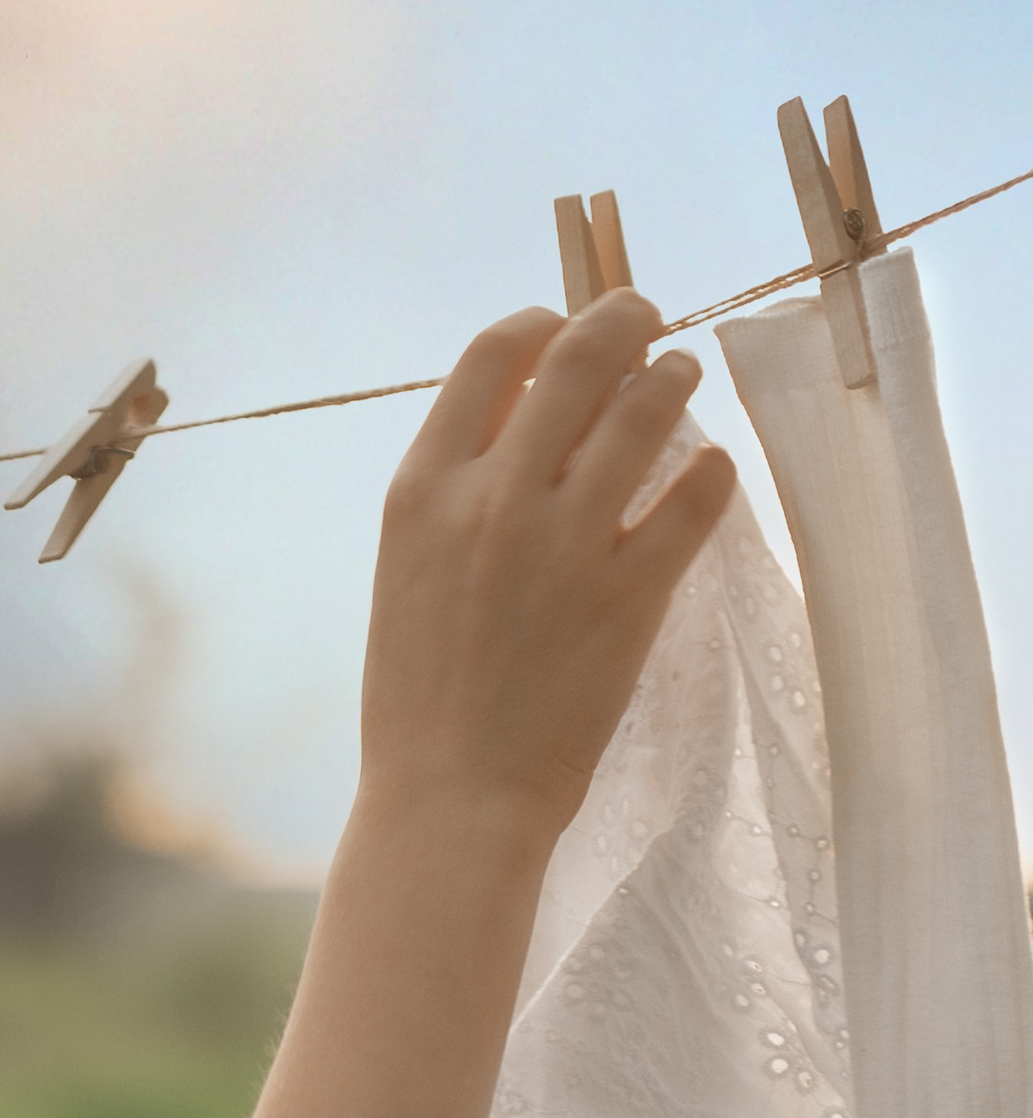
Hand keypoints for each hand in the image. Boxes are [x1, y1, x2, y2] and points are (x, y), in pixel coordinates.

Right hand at [359, 295, 736, 843]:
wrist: (451, 799)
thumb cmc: (418, 697)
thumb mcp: (405, 570)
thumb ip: (455, 490)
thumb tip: (522, 415)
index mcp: (424, 490)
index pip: (493, 353)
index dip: (541, 322)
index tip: (565, 327)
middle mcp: (496, 499)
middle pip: (580, 355)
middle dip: (626, 318)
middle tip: (648, 323)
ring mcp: (568, 545)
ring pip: (648, 408)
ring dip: (674, 378)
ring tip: (681, 379)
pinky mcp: (631, 595)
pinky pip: (697, 497)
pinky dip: (711, 472)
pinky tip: (708, 473)